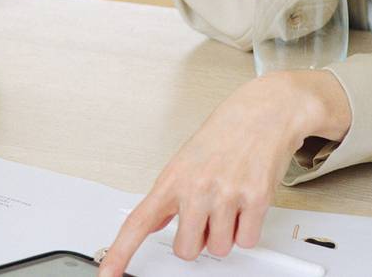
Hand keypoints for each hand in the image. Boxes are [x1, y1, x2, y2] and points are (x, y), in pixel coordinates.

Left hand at [98, 70, 350, 276]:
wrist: (264, 111)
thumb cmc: (224, 132)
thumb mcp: (185, 159)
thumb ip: (171, 194)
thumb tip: (155, 222)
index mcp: (172, 178)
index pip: (139, 222)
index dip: (121, 252)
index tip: (107, 273)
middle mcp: (196, 188)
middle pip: (186, 250)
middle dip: (197, 239)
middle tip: (206, 213)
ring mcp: (226, 195)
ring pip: (218, 248)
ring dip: (225, 233)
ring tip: (229, 201)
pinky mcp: (255, 199)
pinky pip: (246, 240)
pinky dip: (247, 228)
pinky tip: (245, 202)